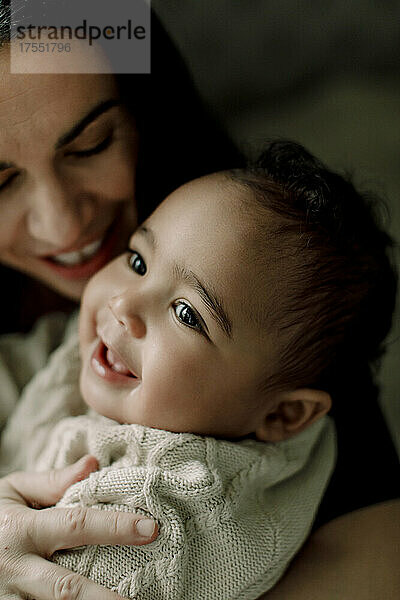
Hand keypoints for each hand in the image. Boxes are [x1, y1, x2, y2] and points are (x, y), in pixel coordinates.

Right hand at [0, 455, 157, 598]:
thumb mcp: (12, 491)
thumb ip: (53, 481)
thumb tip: (94, 464)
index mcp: (21, 530)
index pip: (76, 526)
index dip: (115, 528)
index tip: (150, 529)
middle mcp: (16, 569)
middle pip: (66, 590)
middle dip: (105, 599)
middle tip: (141, 599)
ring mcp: (9, 597)